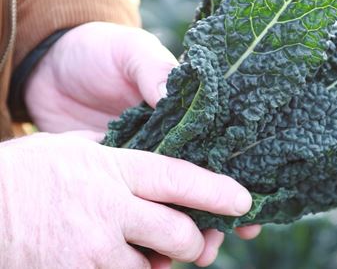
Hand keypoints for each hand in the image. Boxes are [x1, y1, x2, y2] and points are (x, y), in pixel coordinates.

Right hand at [0, 132, 254, 267]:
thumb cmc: (25, 172)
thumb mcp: (73, 148)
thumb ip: (116, 157)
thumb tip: (152, 160)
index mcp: (112, 168)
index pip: (178, 178)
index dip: (216, 191)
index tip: (243, 201)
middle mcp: (108, 208)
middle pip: (178, 233)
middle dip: (191, 241)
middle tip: (190, 240)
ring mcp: (91, 249)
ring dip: (152, 265)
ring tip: (132, 249)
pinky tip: (107, 261)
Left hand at [22, 22, 261, 261]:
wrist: (49, 67)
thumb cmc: (97, 52)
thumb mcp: (130, 51)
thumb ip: (153, 69)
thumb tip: (172, 93)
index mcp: (180, 113)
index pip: (213, 150)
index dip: (231, 179)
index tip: (249, 207)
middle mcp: (166, 142)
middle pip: (196, 186)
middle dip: (214, 216)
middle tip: (222, 240)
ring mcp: (138, 163)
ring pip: (168, 204)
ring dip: (184, 231)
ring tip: (196, 254)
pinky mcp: (112, 176)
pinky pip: (132, 208)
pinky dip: (144, 233)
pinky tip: (155, 254)